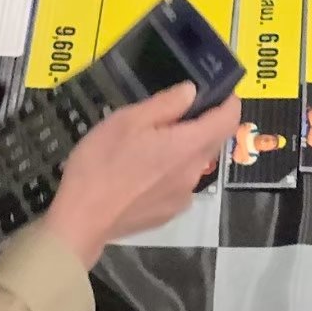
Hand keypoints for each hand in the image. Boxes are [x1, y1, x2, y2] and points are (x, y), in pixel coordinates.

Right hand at [43, 85, 240, 268]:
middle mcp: (193, 173)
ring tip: (149, 145)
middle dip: (202, 124)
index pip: (228, 121)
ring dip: (182, 150)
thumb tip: (192, 91)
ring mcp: (182, 197)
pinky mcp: (168, 213)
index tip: (220, 91)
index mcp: (187, 146)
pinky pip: (178, 185)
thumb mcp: (127, 121)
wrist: (82, 219)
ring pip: (193, 164)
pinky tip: (141, 174)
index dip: (230, 103)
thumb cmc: (102, 162)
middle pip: (211, 142)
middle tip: (173, 113)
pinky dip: (169, 173)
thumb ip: (165, 104)